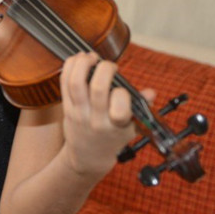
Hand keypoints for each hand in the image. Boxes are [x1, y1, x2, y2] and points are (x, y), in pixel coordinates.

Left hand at [60, 52, 139, 178]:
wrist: (88, 156)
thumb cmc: (113, 138)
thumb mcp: (132, 128)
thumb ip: (141, 109)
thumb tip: (150, 93)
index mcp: (116, 125)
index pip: (121, 109)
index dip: (122, 94)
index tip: (123, 89)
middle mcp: (96, 119)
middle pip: (97, 89)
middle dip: (105, 69)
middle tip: (109, 65)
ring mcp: (79, 113)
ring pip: (76, 83)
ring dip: (83, 64)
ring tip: (91, 56)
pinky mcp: (66, 108)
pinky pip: (64, 84)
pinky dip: (69, 67)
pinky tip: (78, 58)